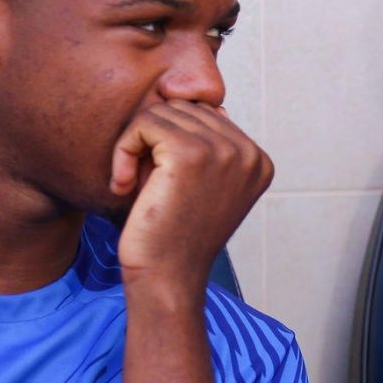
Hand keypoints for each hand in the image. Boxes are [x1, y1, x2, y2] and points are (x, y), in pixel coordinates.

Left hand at [110, 100, 271, 288]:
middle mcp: (249, 152)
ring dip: (136, 145)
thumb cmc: (176, 237)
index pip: (208, 115)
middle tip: (144, 184)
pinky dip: (124, 149)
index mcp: (258, 161)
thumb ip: (213, 147)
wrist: (167, 278)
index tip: (163, 184)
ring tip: (134, 184)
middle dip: (155, 142)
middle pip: (185, 109)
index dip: (173, 143)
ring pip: (162, 112)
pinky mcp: (190, 152)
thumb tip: (211, 104)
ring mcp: (224, 150)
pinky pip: (144, 123)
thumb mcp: (206, 188)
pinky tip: (124, 183)